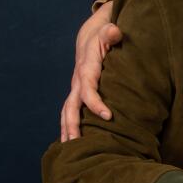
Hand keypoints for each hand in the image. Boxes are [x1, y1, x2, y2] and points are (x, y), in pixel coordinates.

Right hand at [60, 0, 121, 140]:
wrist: (91, 37)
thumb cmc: (105, 36)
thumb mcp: (108, 31)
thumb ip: (112, 32)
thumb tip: (114, 31)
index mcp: (86, 69)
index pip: (88, 89)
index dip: (95, 103)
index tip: (108, 116)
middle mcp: (78, 82)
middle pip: (71, 107)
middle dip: (73, 125)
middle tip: (78, 144)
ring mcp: (75, 89)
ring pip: (67, 113)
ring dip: (67, 131)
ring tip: (69, 152)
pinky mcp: (77, 95)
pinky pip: (70, 113)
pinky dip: (68, 128)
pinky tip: (71, 145)